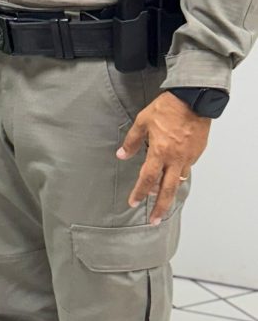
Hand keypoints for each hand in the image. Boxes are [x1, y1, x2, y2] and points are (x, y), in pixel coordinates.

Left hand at [116, 91, 210, 224]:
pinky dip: (178, 172)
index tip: (134, 203)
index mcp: (159, 152)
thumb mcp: (143, 121)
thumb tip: (121, 155)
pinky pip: (186, 167)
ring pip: (178, 180)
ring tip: (161, 197)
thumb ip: (132, 141)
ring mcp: (188, 157)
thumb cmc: (167, 108)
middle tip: (155, 220)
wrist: (194, 99)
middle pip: (167, 190)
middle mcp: (175, 159)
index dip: (140, 192)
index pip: (147, 179)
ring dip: (169, 190)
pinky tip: (173, 171)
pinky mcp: (197, 153)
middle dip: (160, 208)